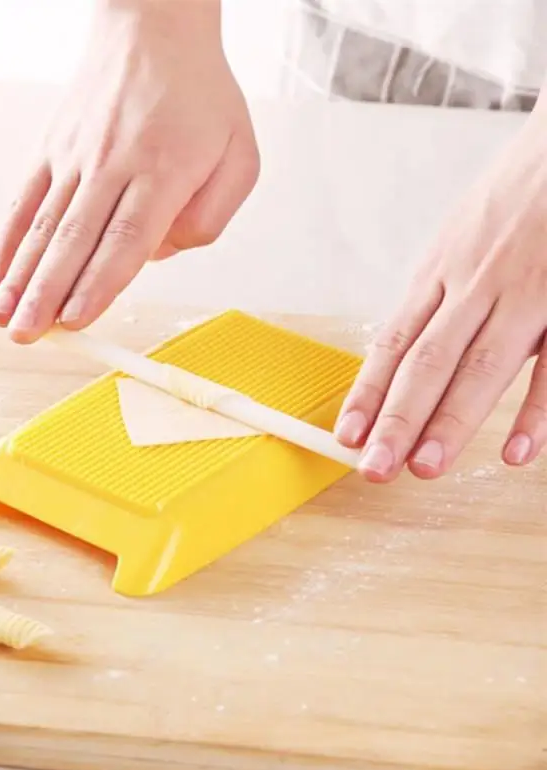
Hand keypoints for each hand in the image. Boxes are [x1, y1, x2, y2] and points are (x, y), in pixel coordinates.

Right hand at [0, 0, 258, 342]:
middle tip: (27, 334)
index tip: (75, 318)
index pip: (126, 238)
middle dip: (47, 293)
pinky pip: (25, 201)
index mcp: (163, 170)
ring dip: (20, 276)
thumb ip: (212, 215)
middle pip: (76, 239)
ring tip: (2, 317)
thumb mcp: (239, 155)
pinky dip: (7, 242)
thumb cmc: (200, 98)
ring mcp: (75, 155)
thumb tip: (161, 253)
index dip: (99, 282)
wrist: (153, 29)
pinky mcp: (51, 149)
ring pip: (44, 225)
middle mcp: (112, 164)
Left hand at [335, 102, 546, 480]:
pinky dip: (537, 409)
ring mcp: (525, 291)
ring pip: (480, 366)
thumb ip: (439, 296)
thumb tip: (407, 353)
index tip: (347, 435)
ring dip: (450, 421)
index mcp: (439, 271)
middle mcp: (473, 284)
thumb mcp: (459, 238)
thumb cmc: (514, 195)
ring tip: (423, 467)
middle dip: (397, 419)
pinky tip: (516, 451)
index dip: (367, 392)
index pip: (393, 343)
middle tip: (374, 468)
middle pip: (427, 362)